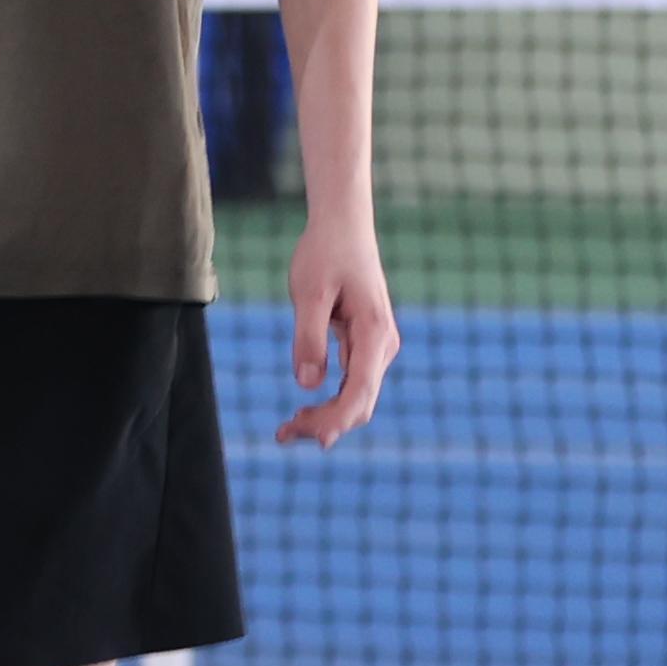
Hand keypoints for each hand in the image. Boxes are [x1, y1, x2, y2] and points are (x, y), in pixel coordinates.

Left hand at [278, 214, 397, 447]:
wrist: (342, 226)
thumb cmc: (325, 253)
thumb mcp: (309, 291)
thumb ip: (309, 336)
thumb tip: (307, 384)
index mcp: (375, 332)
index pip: (360, 390)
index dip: (338, 419)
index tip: (315, 439)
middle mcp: (383, 345)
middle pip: (360, 402)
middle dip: (326, 424)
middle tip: (283, 435)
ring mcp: (377, 348)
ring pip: (356, 398)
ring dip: (326, 418)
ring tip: (286, 431)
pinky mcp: (365, 346)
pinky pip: (351, 385)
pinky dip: (329, 403)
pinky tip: (302, 413)